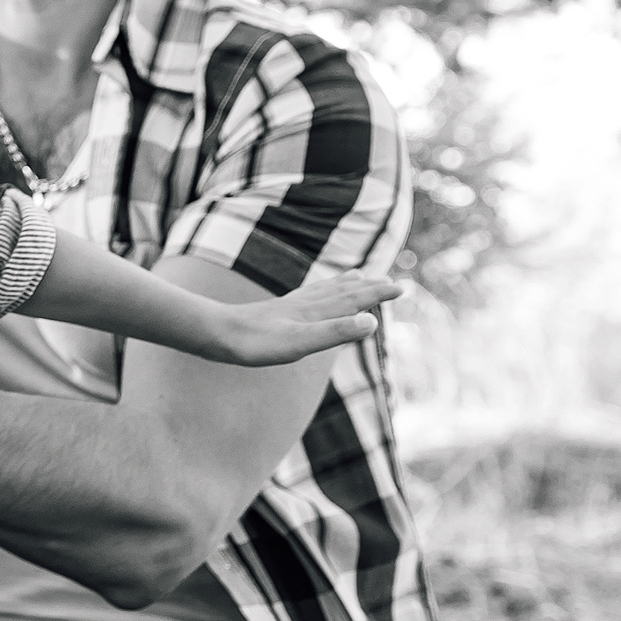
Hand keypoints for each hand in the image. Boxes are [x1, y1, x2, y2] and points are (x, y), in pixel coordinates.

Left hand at [207, 268, 403, 366]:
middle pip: (343, 292)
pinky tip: (312, 296)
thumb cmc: (258, 343)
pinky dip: (318, 292)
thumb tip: (372, 321)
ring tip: (358, 277)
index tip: (402, 287)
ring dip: (345, 285)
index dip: (378, 294)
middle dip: (368, 287)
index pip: (355, 300)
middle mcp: (305, 304)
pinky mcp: (276, 313)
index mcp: (316, 311)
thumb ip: (336, 332)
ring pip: (325, 291)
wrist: (217, 334)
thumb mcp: (301, 343)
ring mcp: (290, 307)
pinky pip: (305, 298)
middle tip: (391, 281)